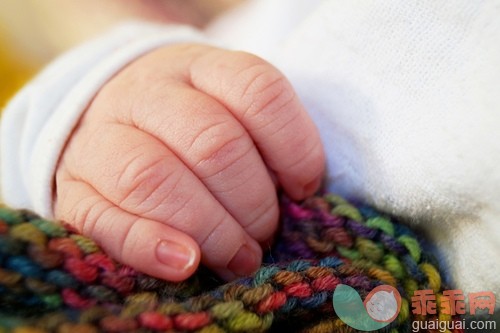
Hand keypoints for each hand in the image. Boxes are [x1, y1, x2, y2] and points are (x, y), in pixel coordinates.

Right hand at [54, 44, 324, 280]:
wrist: (114, 119)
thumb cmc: (190, 125)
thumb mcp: (231, 112)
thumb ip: (265, 143)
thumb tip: (295, 198)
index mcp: (199, 67)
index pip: (257, 89)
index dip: (294, 146)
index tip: (302, 187)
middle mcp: (146, 94)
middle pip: (212, 143)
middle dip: (253, 203)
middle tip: (266, 235)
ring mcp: (101, 137)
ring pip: (155, 177)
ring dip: (212, 229)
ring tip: (239, 257)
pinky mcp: (72, 188)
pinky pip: (104, 218)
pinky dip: (149, 244)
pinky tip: (185, 264)